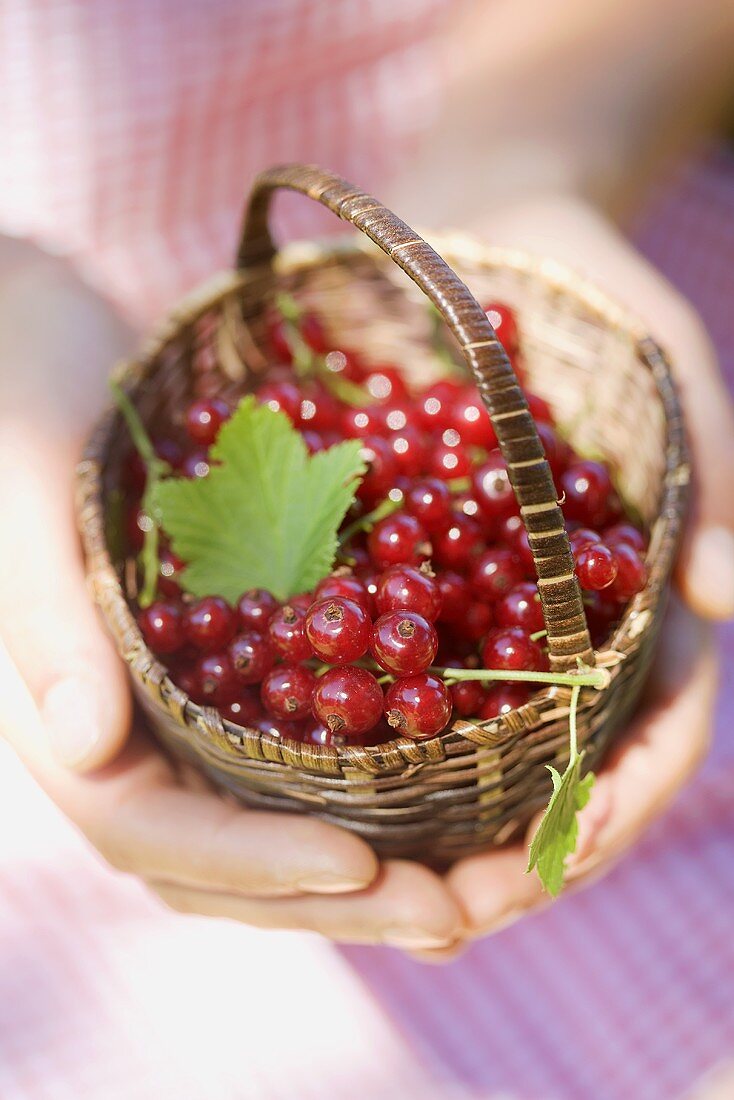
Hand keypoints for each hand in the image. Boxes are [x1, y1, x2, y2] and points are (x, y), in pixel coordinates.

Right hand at [0, 247, 462, 948]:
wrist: (39, 329)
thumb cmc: (13, 381)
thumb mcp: (25, 477)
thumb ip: (46, 615)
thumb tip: (86, 747)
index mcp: (63, 708)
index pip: (148, 828)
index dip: (252, 862)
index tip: (363, 860)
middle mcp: (120, 727)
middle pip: (222, 860)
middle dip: (334, 898)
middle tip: (456, 910)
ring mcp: (177, 701)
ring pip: (265, 826)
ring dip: (364, 867)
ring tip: (472, 883)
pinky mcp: (230, 661)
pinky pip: (297, 751)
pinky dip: (367, 789)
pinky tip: (450, 790)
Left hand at [411, 196, 729, 960]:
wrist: (489, 238)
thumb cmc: (591, 294)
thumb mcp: (666, 362)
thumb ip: (714, 470)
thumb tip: (729, 597)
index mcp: (646, 595)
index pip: (657, 730)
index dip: (620, 806)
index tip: (555, 861)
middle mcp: (574, 627)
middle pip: (567, 772)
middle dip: (525, 855)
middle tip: (443, 914)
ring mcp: (499, 617)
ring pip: (490, 756)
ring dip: (451, 833)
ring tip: (383, 887)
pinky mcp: (424, 588)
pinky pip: (412, 687)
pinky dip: (388, 752)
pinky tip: (327, 787)